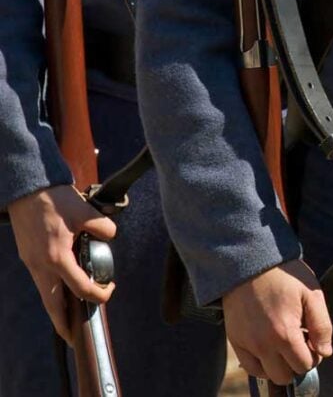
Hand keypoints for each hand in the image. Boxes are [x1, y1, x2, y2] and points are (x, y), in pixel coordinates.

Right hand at [8, 185, 116, 343]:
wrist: (26, 188)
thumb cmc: (55, 199)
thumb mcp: (86, 211)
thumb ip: (103, 228)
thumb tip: (110, 237)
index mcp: (56, 258)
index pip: (80, 288)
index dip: (98, 294)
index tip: (110, 290)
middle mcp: (41, 265)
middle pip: (52, 305)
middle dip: (63, 325)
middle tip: (74, 339)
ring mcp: (32, 262)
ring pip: (44, 294)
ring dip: (56, 309)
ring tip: (69, 322)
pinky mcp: (29, 256)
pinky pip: (41, 281)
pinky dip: (51, 292)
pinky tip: (61, 293)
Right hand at [223, 259, 331, 385]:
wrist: (251, 261)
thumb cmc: (285, 275)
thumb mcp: (312, 294)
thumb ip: (322, 326)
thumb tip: (325, 352)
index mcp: (285, 333)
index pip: (305, 365)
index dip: (314, 355)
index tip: (313, 339)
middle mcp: (262, 344)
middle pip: (285, 375)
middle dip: (297, 363)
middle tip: (300, 341)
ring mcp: (246, 343)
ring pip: (267, 374)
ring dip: (279, 364)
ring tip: (284, 342)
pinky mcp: (235, 339)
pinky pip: (250, 366)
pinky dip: (262, 363)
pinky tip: (270, 346)